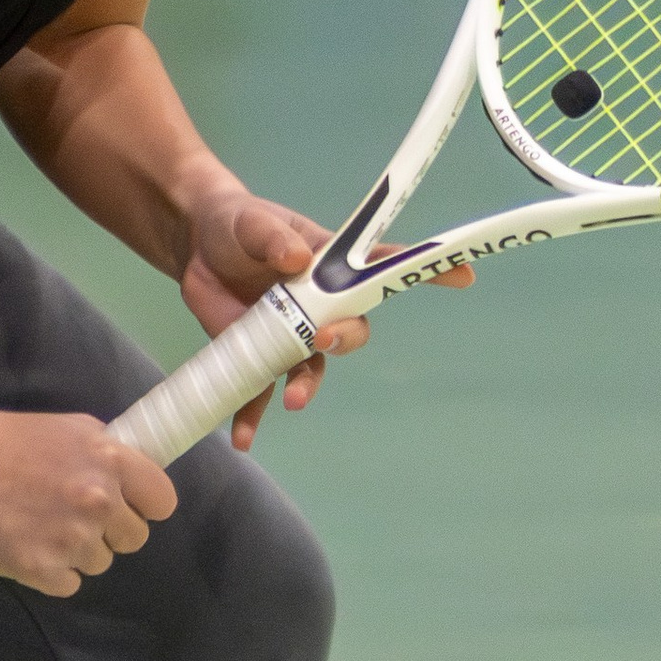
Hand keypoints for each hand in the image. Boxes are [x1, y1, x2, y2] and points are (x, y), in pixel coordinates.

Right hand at [0, 407, 178, 597]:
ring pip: (100, 562)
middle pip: (134, 539)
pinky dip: (51, 571)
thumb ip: (109, 456)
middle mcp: (99, 502)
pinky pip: (69, 583)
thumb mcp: (73, 430)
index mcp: (112, 462)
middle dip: (109, 531)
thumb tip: (136, 481)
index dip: (144, 505)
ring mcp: (71, 539)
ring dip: (77, 551)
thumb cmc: (10, 439)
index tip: (126, 504)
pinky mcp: (42, 570)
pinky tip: (27, 544)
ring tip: (40, 525)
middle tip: (73, 515)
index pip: (163, 502)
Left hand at [180, 187, 471, 449]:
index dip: (426, 271)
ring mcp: (292, 333)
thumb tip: (295, 258)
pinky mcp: (261, 354)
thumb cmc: (238, 225)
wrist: (196, 247)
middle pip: (350, 329)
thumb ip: (273, 238)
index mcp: (331, 264)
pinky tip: (243, 437)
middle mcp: (320, 304)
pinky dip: (253, 416)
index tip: (464, 275)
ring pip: (312, 368)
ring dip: (307, 387)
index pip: (384, 268)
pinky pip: (263, 392)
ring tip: (294, 401)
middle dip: (344, 338)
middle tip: (322, 337)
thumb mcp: (252, 223)